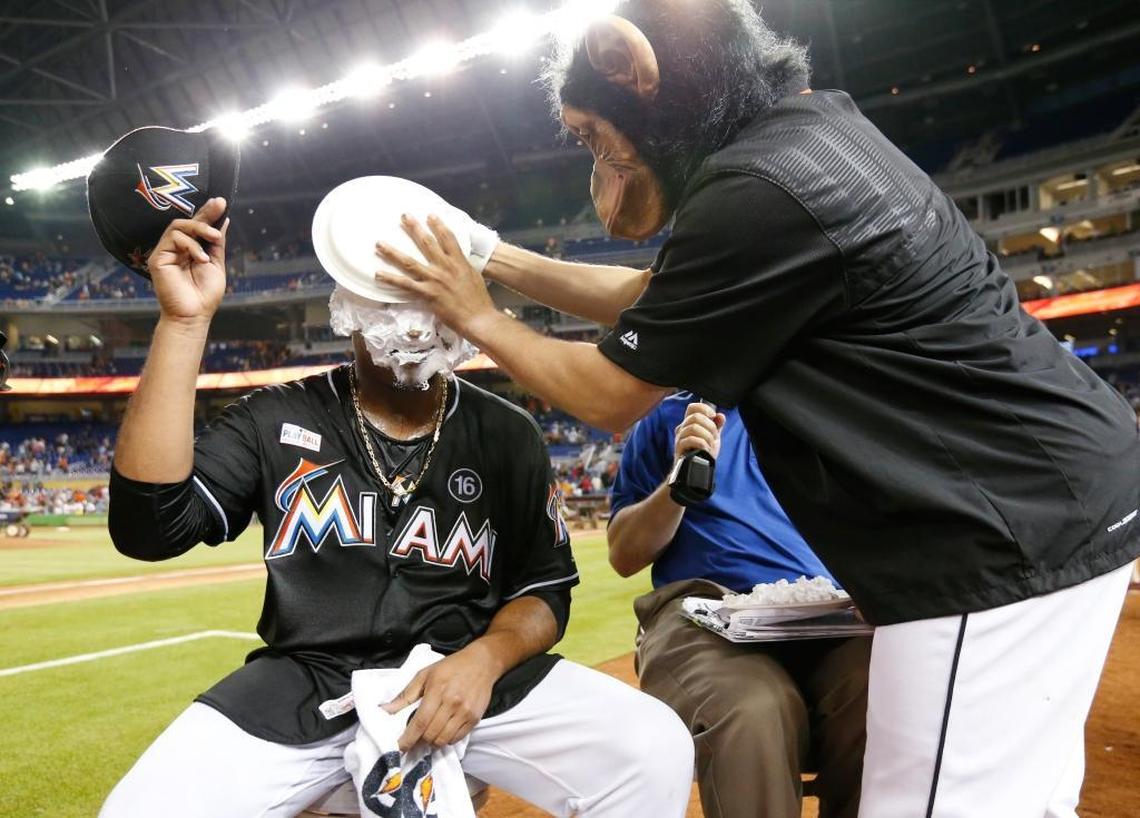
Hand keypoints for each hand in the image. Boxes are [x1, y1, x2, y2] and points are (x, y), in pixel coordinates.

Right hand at [147, 197, 228, 328]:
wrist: (194, 315)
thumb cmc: (204, 294)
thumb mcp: (216, 263)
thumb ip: (216, 243)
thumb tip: (223, 220)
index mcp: (191, 249)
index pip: (198, 227)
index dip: (208, 213)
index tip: (222, 202)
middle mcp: (177, 248)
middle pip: (187, 222)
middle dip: (205, 213)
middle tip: (219, 206)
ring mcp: (166, 252)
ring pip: (179, 226)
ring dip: (199, 228)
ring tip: (214, 238)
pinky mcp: (158, 257)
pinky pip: (173, 238)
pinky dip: (190, 244)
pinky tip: (201, 258)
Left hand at [374, 214, 497, 336]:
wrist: (478, 318)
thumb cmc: (479, 300)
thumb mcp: (474, 277)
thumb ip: (463, 267)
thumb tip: (458, 262)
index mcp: (459, 262)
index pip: (448, 238)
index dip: (438, 225)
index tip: (430, 215)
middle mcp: (445, 267)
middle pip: (426, 243)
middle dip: (414, 228)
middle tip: (404, 216)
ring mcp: (434, 279)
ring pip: (409, 262)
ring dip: (393, 252)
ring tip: (379, 244)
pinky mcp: (427, 293)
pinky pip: (405, 284)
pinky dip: (391, 279)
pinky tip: (379, 274)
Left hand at [381, 643, 499, 751]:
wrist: (482, 663)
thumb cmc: (450, 667)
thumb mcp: (425, 675)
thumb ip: (405, 695)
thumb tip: (386, 710)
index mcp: (437, 690)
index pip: (420, 722)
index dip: (408, 738)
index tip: (399, 747)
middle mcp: (452, 703)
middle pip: (431, 734)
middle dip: (419, 740)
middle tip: (415, 737)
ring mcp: (465, 712)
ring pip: (443, 740)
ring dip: (432, 741)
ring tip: (429, 734)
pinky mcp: (475, 718)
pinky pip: (457, 738)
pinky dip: (447, 739)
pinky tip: (443, 730)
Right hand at [674, 402, 725, 464]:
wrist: (696, 469)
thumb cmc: (702, 452)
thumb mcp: (713, 437)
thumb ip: (717, 426)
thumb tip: (721, 416)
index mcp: (689, 423)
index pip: (692, 407)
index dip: (704, 408)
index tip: (713, 416)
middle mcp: (682, 428)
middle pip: (695, 416)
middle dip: (710, 426)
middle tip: (714, 436)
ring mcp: (680, 438)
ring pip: (693, 427)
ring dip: (707, 436)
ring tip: (710, 444)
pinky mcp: (679, 448)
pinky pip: (691, 439)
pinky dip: (702, 443)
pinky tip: (706, 449)